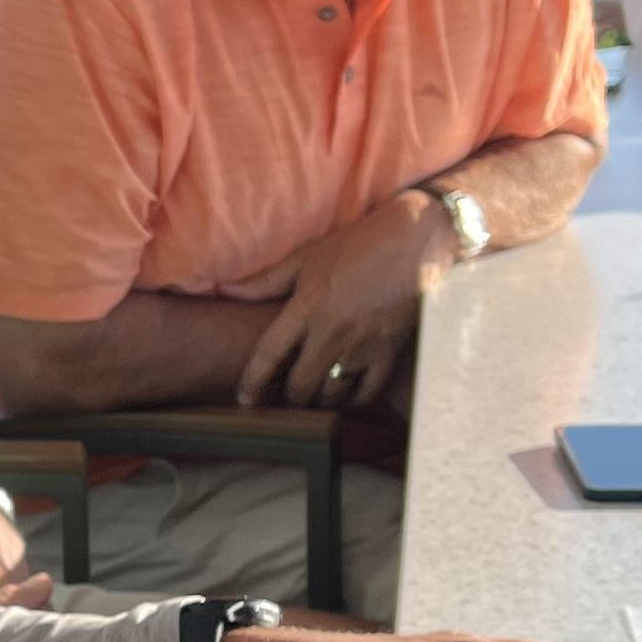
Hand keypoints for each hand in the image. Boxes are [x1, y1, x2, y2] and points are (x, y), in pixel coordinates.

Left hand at [235, 192, 442, 409]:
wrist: (416, 241)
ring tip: (314, 398)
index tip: (244, 400)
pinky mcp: (389, 352)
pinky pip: (366, 392)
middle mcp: (332, 332)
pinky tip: (346, 395)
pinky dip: (353, 400)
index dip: (253, 382)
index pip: (269, 354)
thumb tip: (224, 289)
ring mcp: (363, 346)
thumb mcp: (307, 257)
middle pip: (300, 385)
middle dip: (289, 398)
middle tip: (284, 399)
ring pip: (332, 394)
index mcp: (307, 307)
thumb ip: (265, 281)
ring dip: (319, 401)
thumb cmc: (358, 245)